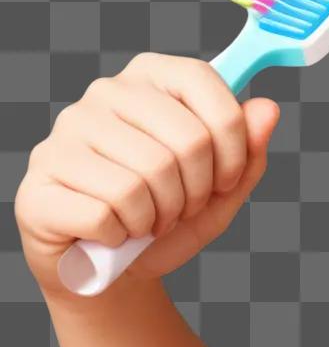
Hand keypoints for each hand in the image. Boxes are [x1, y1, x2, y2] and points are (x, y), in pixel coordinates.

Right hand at [14, 52, 278, 298]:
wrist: (114, 269)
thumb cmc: (168, 218)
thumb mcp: (223, 189)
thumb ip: (250, 150)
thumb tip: (268, 109)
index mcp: (150, 78)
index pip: (204, 82)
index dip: (233, 143)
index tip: (227, 179)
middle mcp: (105, 94)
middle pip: (187, 140)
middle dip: (198, 191)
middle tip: (182, 208)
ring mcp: (67, 132)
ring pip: (148, 176)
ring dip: (162, 216)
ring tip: (150, 220)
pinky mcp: (42, 178)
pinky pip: (107, 211)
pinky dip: (124, 234)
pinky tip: (115, 232)